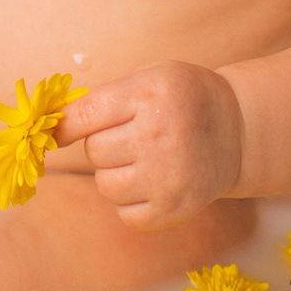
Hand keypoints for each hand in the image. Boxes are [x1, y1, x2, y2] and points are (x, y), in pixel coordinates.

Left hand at [53, 62, 245, 229]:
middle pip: (94, 152)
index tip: (51, 134)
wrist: (239, 130)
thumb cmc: (182, 99)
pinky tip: (151, 182)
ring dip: (114, 174)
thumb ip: (105, 98)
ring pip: (105, 185)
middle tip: (130, 136)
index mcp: (150, 94)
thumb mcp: (150, 76)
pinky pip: (125, 213)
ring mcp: (169, 176)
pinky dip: (130, 201)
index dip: (62, 127)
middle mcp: (159, 134)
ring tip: (141, 159)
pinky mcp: (175, 208)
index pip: (86, 115)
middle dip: (103, 145)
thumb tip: (51, 127)